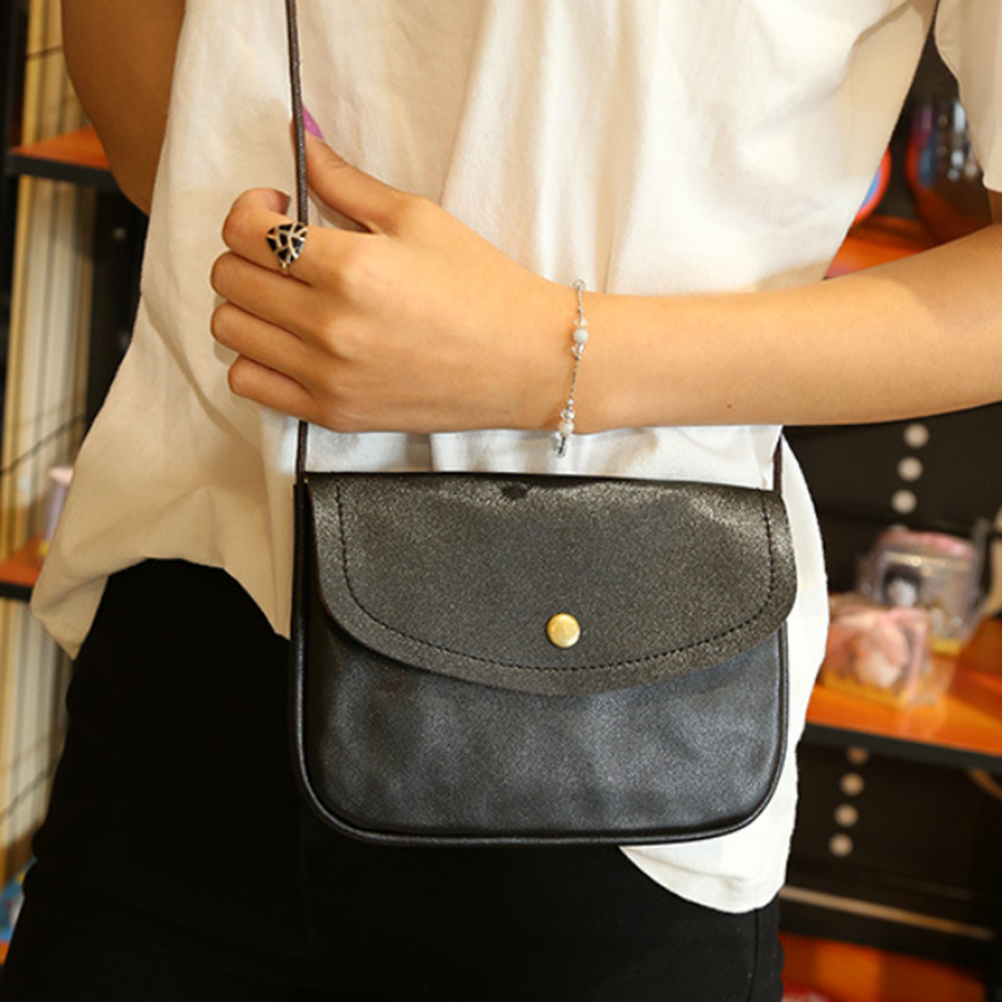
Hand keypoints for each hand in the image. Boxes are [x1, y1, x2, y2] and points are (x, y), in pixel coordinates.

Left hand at [210, 133, 569, 433]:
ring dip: (248, 303)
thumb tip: (299, 141)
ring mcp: (327, 377)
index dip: (250, 209)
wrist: (525, 361)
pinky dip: (255, 358)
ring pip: (230, 330)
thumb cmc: (481, 287)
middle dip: (247, 251)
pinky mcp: (333, 413)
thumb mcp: (418, 219)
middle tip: (285, 250)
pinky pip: (249, 384)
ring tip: (288, 297)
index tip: (278, 208)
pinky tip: (288, 344)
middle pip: (228, 278)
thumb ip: (346, 181)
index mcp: (349, 268)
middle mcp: (328, 327)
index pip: (245, 230)